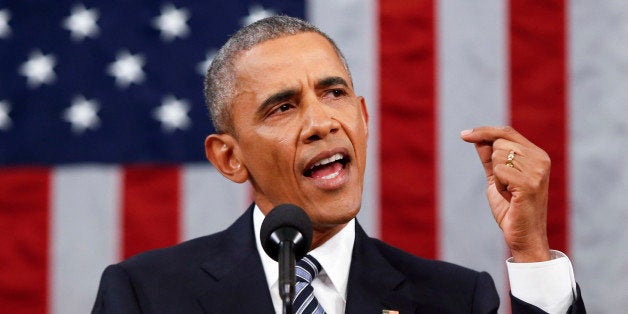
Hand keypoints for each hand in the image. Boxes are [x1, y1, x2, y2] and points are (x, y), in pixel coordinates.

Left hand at [461, 126, 550, 261]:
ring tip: (509, 191)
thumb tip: (477, 138)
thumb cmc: (511, 207)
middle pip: (499, 142)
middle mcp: (541, 159)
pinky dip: (498, 184)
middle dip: (493, 163)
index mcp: (536, 154)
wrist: (523, 235)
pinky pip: (498, 170)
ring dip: (497, 176)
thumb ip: (490, 157)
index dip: (483, 131)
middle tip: (505, 185)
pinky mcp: (529, 183)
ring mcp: (537, 170)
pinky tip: (510, 196)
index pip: (507, 132)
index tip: (463, 135)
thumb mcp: (497, 177)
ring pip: (497, 155)